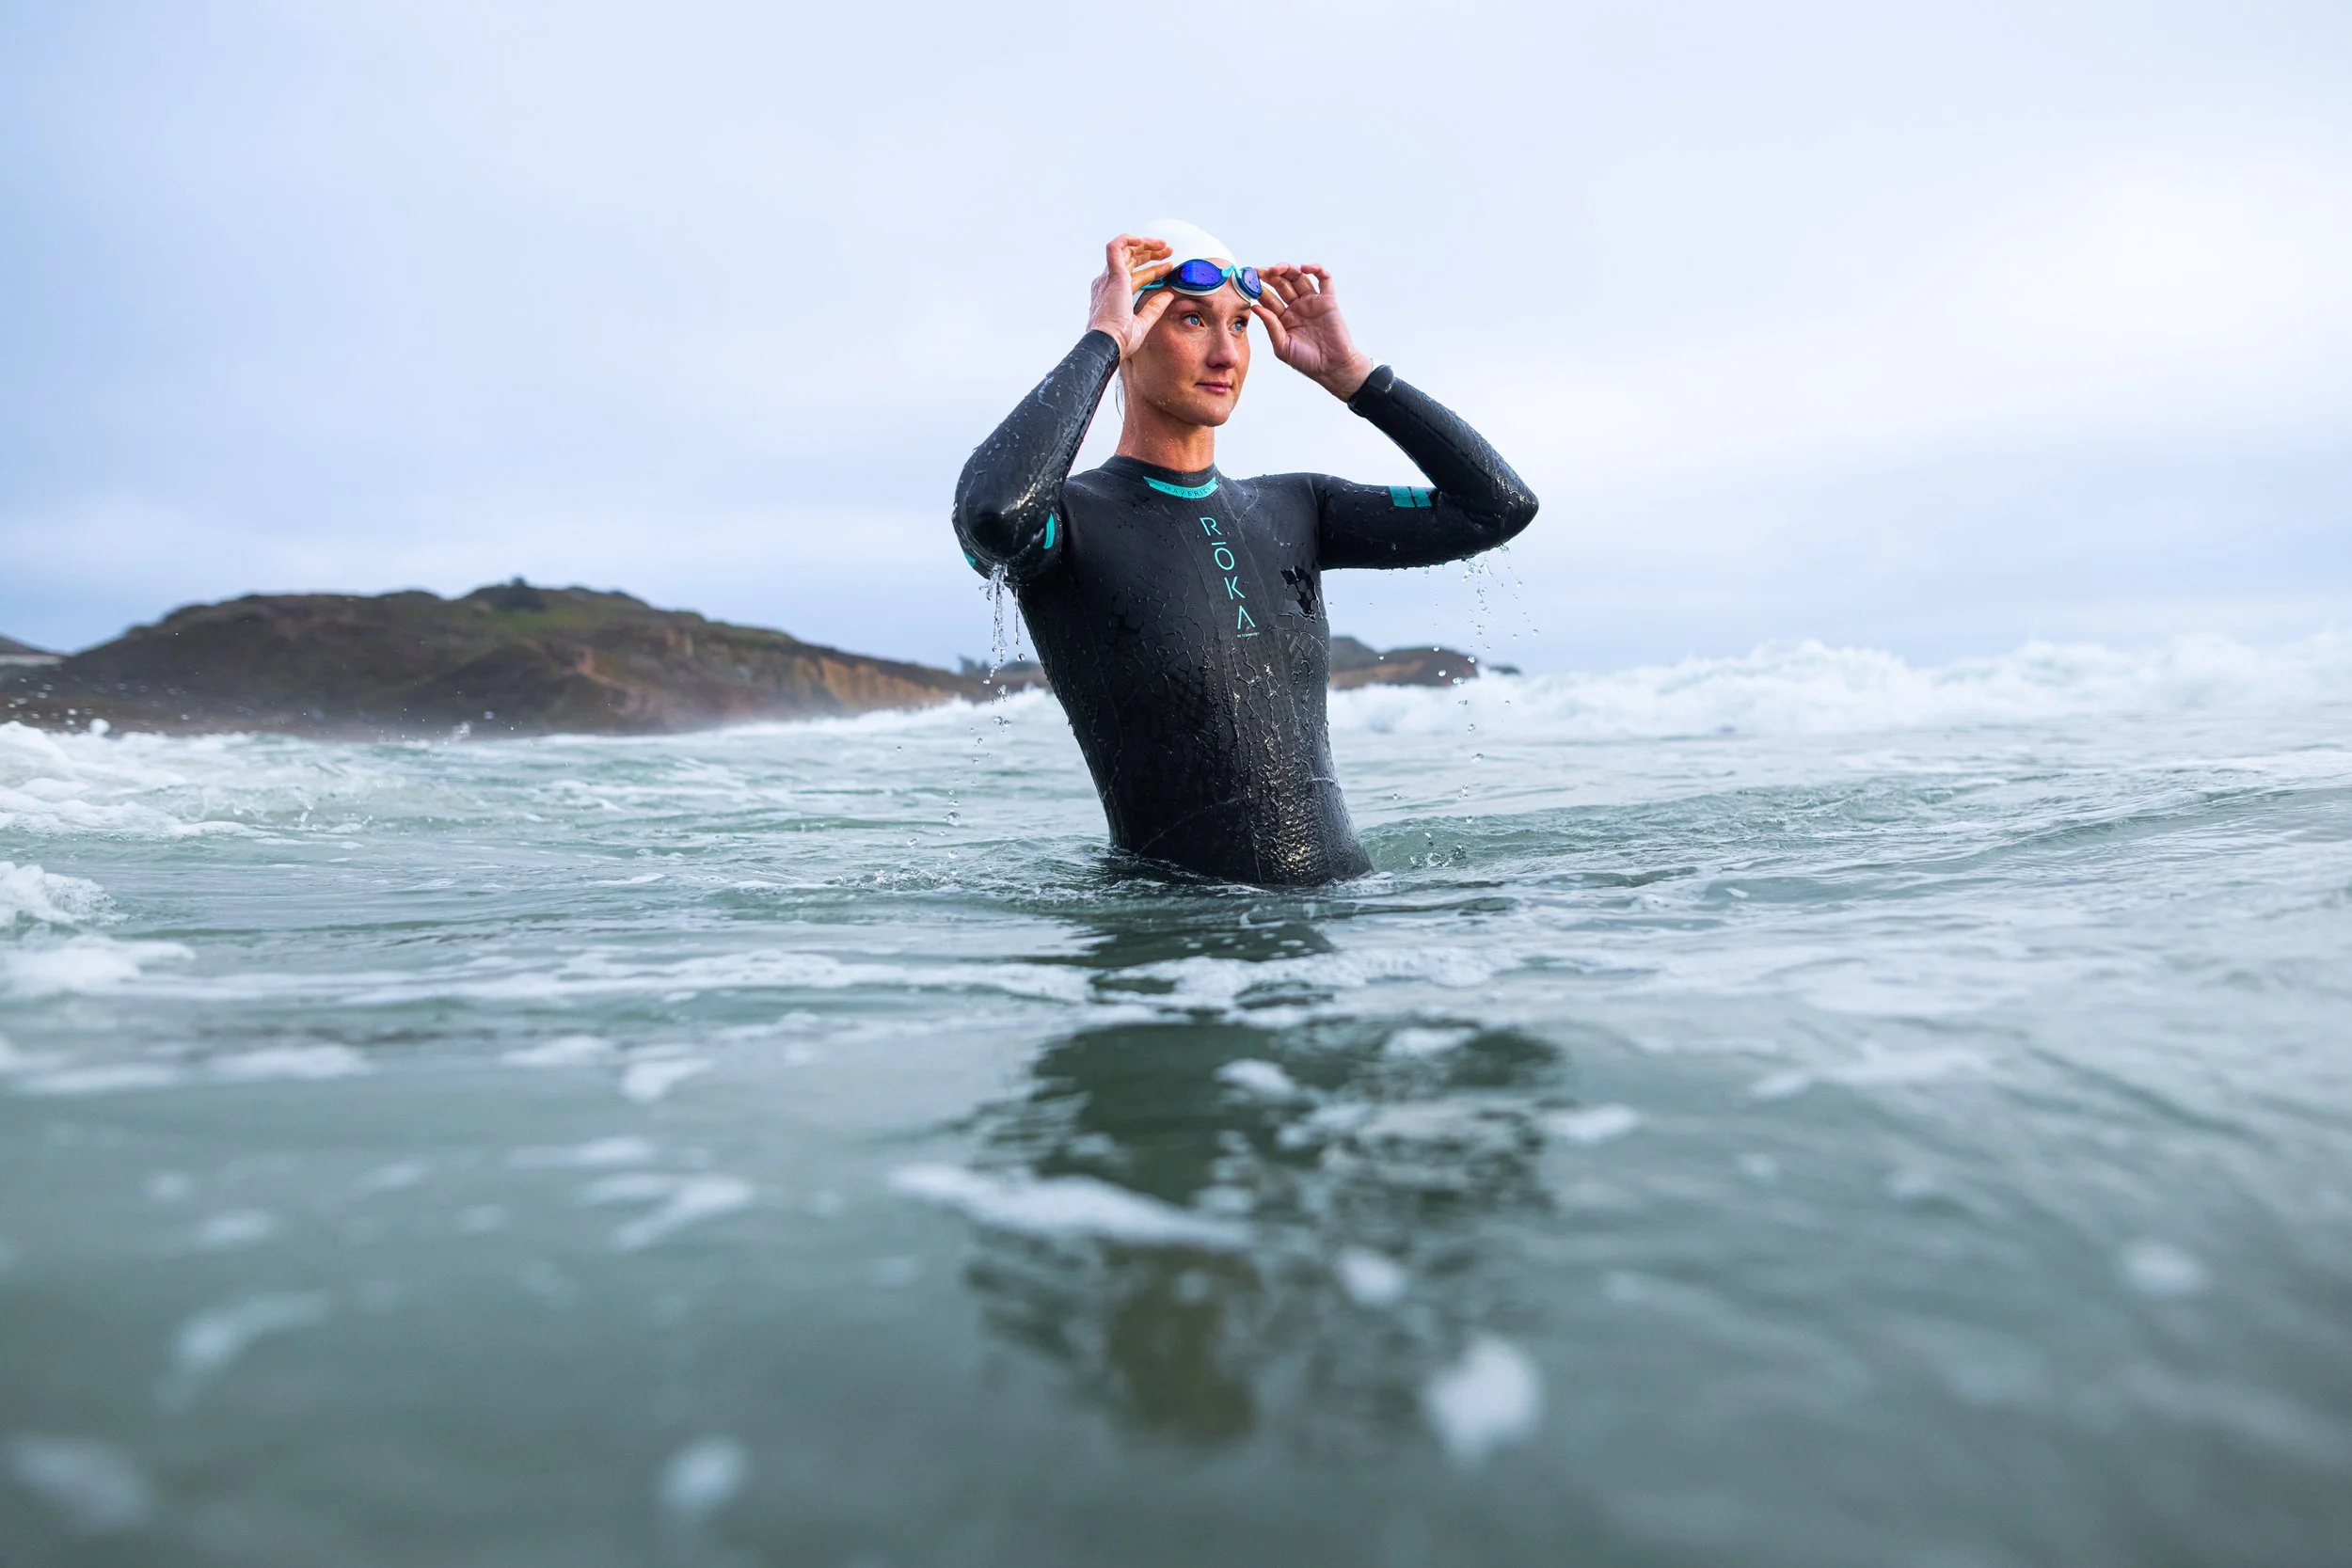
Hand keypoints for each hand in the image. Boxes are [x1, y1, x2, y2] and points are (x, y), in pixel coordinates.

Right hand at [1087, 234, 1177, 358]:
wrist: (1108, 343)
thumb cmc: (1121, 340)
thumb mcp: (1143, 323)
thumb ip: (1155, 308)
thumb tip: (1169, 294)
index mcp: (1114, 295)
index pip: (1135, 275)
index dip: (1153, 270)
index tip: (1169, 268)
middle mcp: (1109, 283)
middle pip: (1130, 260)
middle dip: (1150, 253)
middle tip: (1168, 251)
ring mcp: (1109, 278)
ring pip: (1125, 251)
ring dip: (1145, 244)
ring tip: (1163, 245)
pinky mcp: (1113, 274)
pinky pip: (1116, 246)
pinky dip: (1128, 239)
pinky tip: (1143, 240)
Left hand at [1252, 264, 1375, 398]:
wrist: (1333, 368)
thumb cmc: (1307, 362)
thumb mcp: (1282, 346)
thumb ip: (1271, 326)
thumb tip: (1255, 307)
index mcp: (1283, 318)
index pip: (1268, 298)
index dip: (1258, 288)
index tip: (1247, 281)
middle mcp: (1296, 307)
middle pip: (1281, 284)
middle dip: (1270, 275)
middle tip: (1260, 271)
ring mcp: (1312, 302)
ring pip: (1299, 277)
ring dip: (1288, 269)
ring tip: (1278, 269)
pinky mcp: (1328, 300)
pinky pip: (1324, 279)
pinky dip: (1316, 269)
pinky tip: (1304, 268)